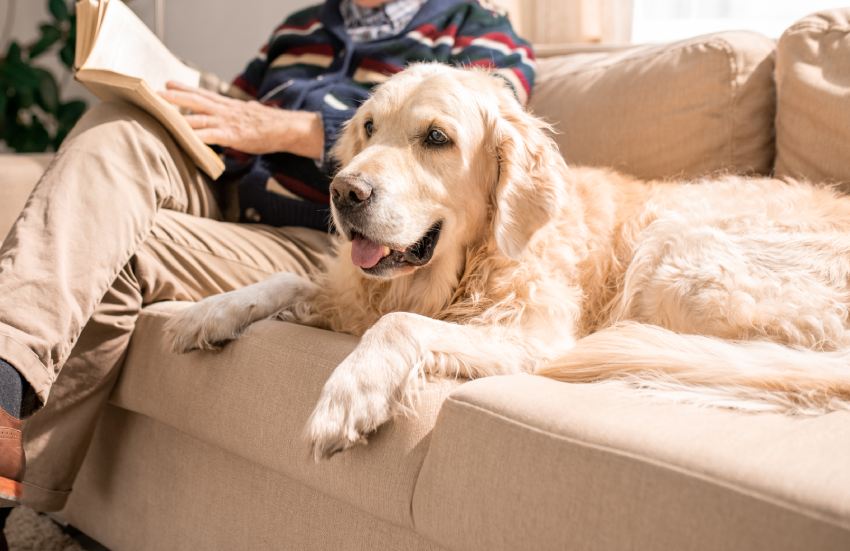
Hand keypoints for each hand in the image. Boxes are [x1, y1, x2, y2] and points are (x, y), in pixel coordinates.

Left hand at [160, 81, 323, 157]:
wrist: (287, 128)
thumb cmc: (272, 125)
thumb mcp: (252, 115)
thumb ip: (241, 115)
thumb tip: (240, 117)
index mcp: (229, 106)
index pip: (203, 94)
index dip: (185, 89)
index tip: (168, 83)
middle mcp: (225, 111)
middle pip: (195, 101)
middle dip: (174, 97)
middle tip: (154, 93)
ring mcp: (228, 122)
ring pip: (198, 117)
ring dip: (178, 116)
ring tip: (161, 114)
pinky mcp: (232, 135)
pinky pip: (210, 136)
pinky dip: (196, 136)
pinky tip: (183, 138)